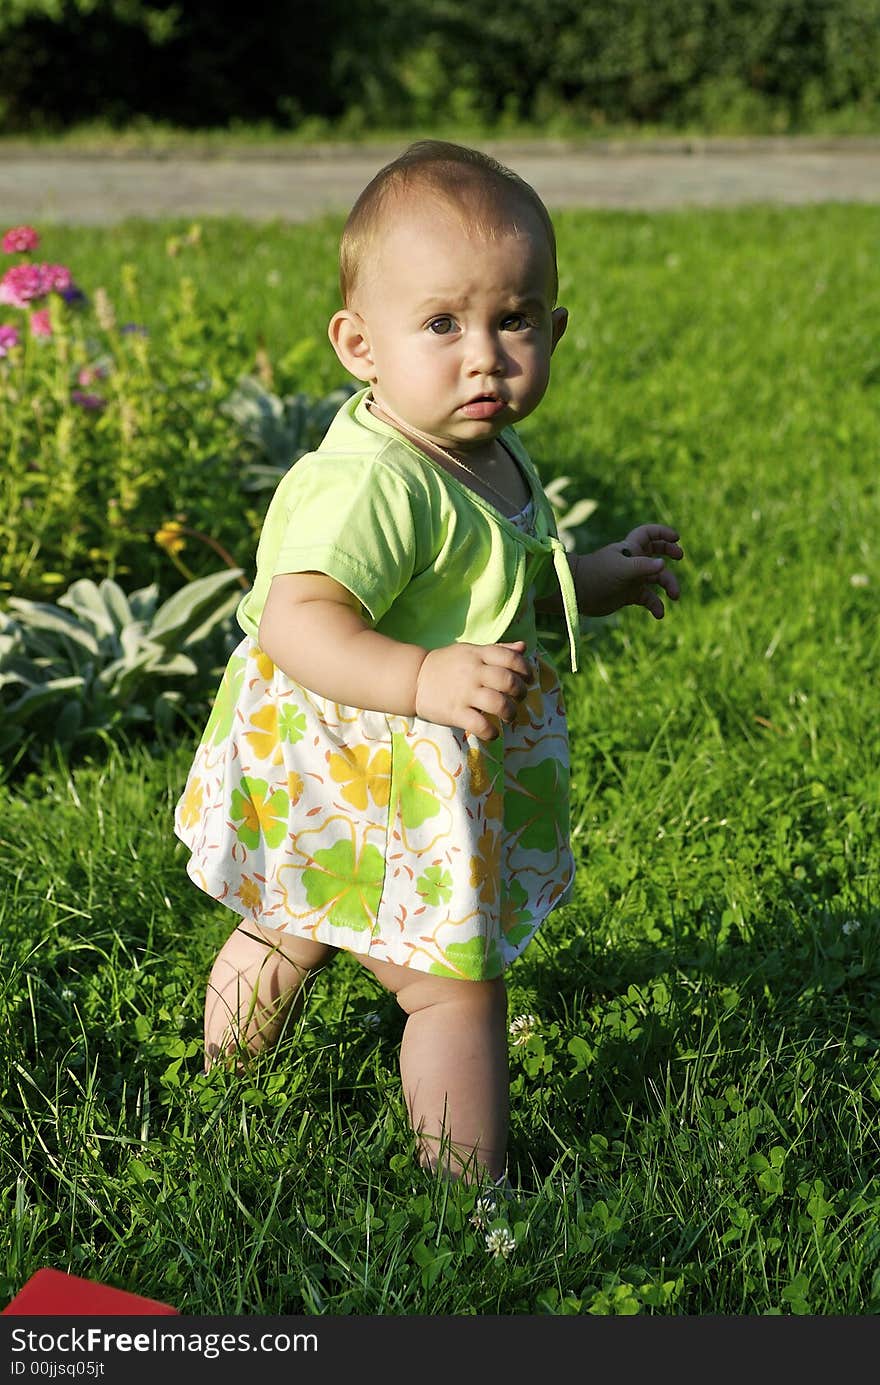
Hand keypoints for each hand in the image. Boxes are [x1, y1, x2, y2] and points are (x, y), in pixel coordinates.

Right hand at [415, 640, 532, 740]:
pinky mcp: (455, 712)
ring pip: (498, 703)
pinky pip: (479, 725)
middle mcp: (473, 672)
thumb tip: (523, 647)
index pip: (511, 658)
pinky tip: (492, 732)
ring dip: (510, 713)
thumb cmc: (447, 665)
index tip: (527, 679)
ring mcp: (464, 692)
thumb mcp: (470, 651)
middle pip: (508, 681)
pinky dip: (491, 732)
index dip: (525, 669)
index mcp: (478, 654)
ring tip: (508, 716)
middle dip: (520, 692)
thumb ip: (498, 650)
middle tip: (519, 699)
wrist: (413, 678)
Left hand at [575, 524, 682, 618]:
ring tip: (674, 596)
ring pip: (657, 579)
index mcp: (630, 549)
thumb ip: (643, 566)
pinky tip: (659, 614)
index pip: (649, 534)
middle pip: (656, 552)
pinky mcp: (629, 595)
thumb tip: (663, 565)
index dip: (662, 533)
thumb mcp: (621, 568)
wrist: (577, 592)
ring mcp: (632, 579)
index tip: (676, 538)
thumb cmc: (597, 574)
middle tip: (680, 556)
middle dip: (669, 552)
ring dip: (668, 585)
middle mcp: (633, 562)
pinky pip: (649, 599)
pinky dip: (656, 606)